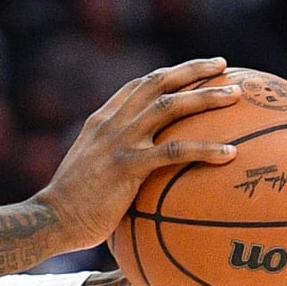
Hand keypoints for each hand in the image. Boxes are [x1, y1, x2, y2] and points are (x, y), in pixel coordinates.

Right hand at [35, 58, 243, 253]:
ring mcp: (119, 142)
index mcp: (102, 120)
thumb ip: (114, 157)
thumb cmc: (73, 205)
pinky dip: (205, 149)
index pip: (140, 85)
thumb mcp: (91, 169)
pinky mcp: (127, 166)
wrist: (51, 219)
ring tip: (235, 95)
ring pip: (169, 107)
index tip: (198, 68)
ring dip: (205, 97)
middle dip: (193, 70)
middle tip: (223, 66)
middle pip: (157, 84)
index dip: (171, 73)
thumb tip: (143, 168)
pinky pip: (173, 152)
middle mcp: (111, 123)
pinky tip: (230, 153)